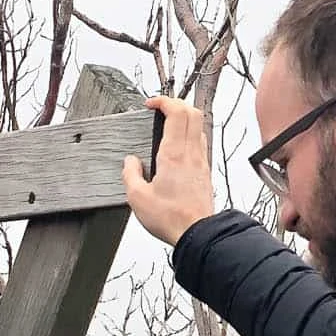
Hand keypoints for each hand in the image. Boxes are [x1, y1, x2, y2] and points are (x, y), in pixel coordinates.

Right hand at [123, 96, 215, 247]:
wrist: (197, 233)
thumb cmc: (171, 218)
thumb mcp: (137, 198)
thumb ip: (130, 175)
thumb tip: (129, 162)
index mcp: (173, 154)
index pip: (176, 111)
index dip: (163, 101)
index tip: (151, 105)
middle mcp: (190, 153)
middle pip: (192, 111)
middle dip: (176, 103)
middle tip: (161, 109)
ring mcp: (201, 161)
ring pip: (199, 125)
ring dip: (185, 118)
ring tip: (169, 125)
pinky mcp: (205, 171)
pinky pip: (201, 143)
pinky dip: (190, 135)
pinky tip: (179, 148)